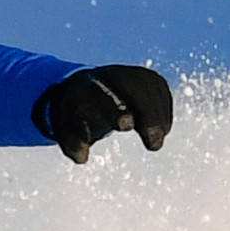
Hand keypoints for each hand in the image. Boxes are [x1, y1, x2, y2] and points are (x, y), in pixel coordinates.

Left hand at [33, 65, 172, 163]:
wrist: (85, 89)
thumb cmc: (75, 115)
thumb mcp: (66, 130)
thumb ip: (72, 144)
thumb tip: (82, 157)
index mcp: (85, 86)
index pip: (101, 94)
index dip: (114, 109)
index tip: (126, 127)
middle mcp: (109, 74)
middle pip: (133, 87)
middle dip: (146, 112)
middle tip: (153, 143)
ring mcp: (129, 73)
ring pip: (149, 87)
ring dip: (158, 114)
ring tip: (157, 141)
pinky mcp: (146, 77)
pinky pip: (159, 87)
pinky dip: (164, 108)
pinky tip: (163, 129)